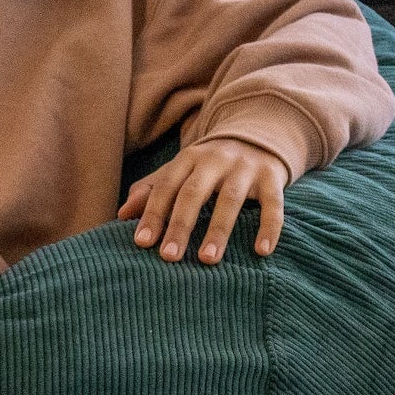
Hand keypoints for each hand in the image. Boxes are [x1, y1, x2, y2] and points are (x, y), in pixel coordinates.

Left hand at [120, 137, 287, 265]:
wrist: (259, 133)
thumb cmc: (211, 164)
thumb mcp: (182, 170)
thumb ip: (153, 190)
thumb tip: (121, 215)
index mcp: (189, 159)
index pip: (167, 186)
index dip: (153, 214)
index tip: (142, 243)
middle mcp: (216, 160)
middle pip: (194, 192)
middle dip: (180, 225)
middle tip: (169, 258)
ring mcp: (246, 168)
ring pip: (230, 200)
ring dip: (218, 230)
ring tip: (207, 260)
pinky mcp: (272, 178)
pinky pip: (273, 204)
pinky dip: (269, 227)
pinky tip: (262, 251)